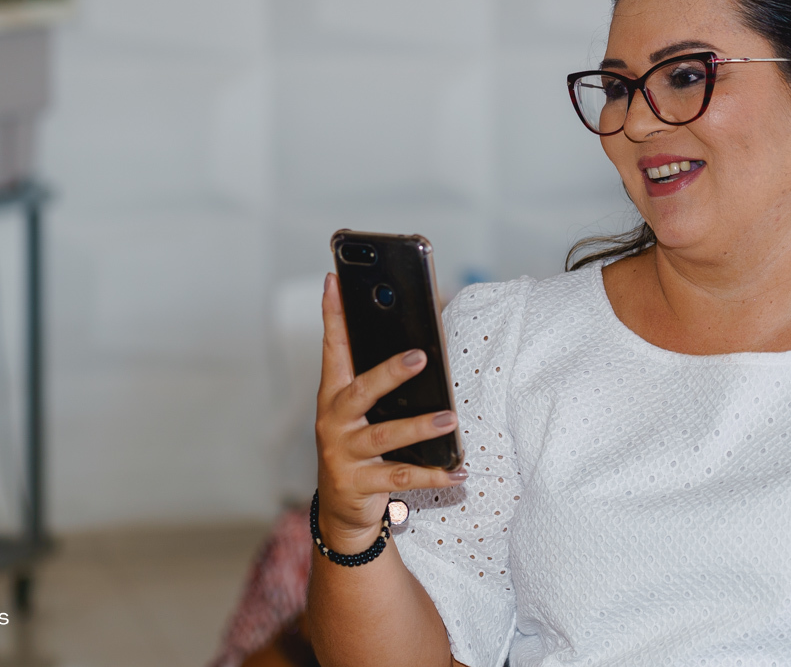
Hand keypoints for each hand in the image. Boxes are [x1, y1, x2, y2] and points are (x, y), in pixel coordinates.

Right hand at [315, 273, 467, 551]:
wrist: (340, 509)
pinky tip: (458, 470)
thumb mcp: (360, 412)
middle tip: (420, 358)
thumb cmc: (357, 446)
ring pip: (386, 437)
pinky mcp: (359, 484)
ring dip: (420, 427)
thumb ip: (377, 381)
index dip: (333, 315)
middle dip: (389, 374)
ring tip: (451, 419)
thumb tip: (420, 348)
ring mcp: (344, 454)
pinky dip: (433, 474)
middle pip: (360, 392)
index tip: (335, 282)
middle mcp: (334, 421)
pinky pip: (402, 478)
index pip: (332, 349)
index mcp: (333, 395)